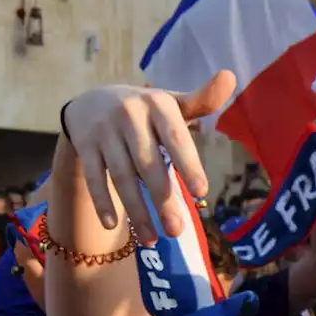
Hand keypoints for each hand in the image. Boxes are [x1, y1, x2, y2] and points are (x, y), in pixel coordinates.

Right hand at [62, 71, 235, 242]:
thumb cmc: (147, 111)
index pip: (175, 136)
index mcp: (158, 105)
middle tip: (178, 232)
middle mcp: (129, 115)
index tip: (201, 192)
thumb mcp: (172, 103)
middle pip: (147, 164)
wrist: (92, 100)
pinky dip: (102, 201)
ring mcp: (105, 131)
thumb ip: (202, 101)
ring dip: (136, 210)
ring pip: (121, 176)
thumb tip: (230, 77)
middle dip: (163, 199)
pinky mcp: (84, 145)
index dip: (188, 163)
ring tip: (153, 239)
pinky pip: (94, 177)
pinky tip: (113, 225)